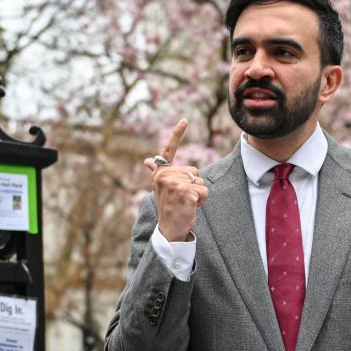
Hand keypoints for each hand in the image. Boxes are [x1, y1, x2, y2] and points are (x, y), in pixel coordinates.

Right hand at [144, 119, 209, 241]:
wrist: (169, 230)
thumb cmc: (169, 208)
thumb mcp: (163, 188)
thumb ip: (156, 172)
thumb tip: (147, 161)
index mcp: (160, 172)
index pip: (168, 150)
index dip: (177, 134)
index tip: (185, 120)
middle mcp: (164, 175)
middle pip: (194, 171)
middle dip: (194, 185)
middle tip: (183, 198)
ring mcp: (174, 183)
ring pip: (201, 181)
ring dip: (199, 194)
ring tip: (187, 203)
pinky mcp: (184, 192)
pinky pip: (204, 191)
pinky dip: (202, 201)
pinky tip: (191, 207)